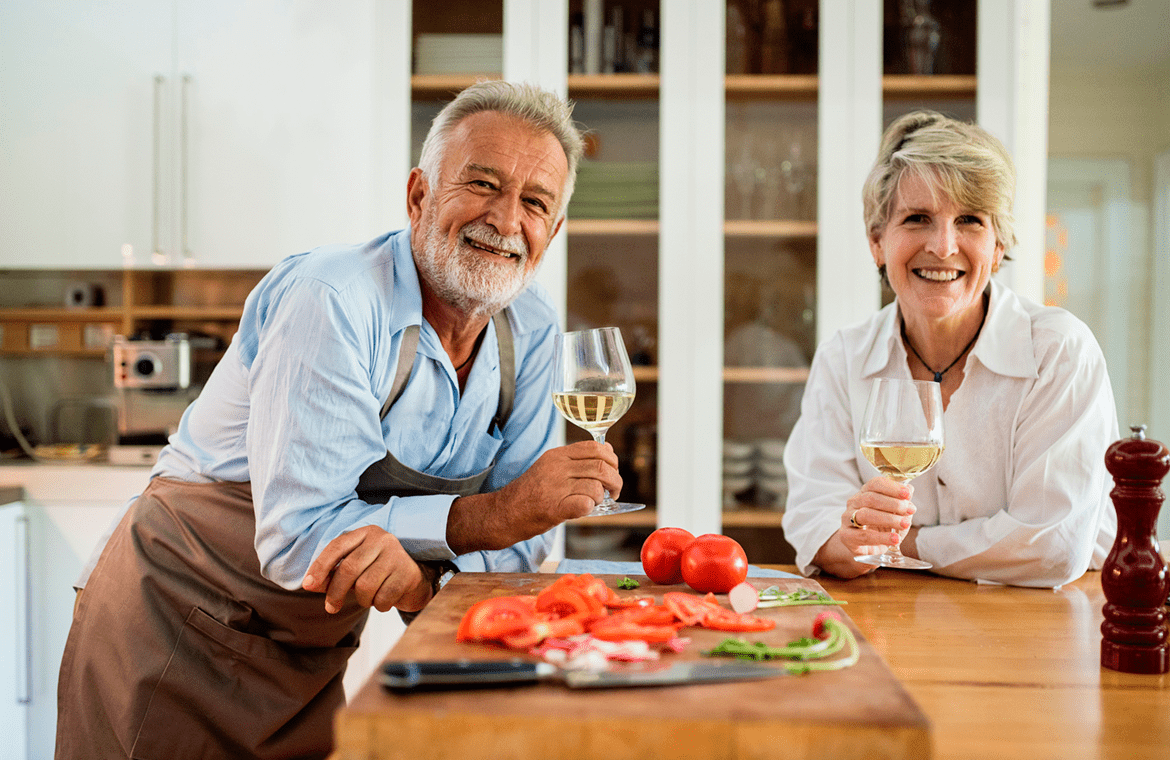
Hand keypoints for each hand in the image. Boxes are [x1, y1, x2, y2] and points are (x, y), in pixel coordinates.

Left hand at [302, 525, 432, 613]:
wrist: (414, 580)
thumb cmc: (378, 573)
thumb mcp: (354, 569)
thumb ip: (332, 574)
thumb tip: (310, 584)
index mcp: (365, 533)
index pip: (337, 547)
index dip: (320, 567)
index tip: (308, 585)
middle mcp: (382, 539)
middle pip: (349, 568)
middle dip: (335, 592)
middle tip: (331, 607)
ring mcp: (397, 555)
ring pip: (365, 586)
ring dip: (363, 600)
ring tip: (370, 597)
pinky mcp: (408, 573)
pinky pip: (383, 597)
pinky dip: (379, 605)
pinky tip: (384, 598)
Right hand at [446, 440, 620, 553]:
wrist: (504, 513)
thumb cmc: (530, 493)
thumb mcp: (551, 467)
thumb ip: (577, 459)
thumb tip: (609, 450)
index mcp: (557, 455)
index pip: (595, 447)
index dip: (611, 459)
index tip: (613, 470)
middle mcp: (557, 468)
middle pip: (601, 466)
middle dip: (615, 480)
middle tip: (614, 491)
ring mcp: (556, 487)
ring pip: (596, 486)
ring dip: (602, 497)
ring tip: (595, 502)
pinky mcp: (555, 508)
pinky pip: (585, 504)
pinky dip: (590, 508)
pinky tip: (583, 509)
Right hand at [813, 477, 915, 578]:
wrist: (869, 548)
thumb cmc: (882, 527)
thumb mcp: (896, 514)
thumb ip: (902, 502)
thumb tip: (910, 489)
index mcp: (865, 493)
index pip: (875, 484)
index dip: (892, 487)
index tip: (907, 494)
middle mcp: (854, 503)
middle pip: (870, 498)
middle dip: (893, 504)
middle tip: (910, 510)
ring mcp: (847, 518)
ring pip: (865, 515)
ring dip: (888, 519)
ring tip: (904, 525)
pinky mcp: (846, 536)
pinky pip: (864, 535)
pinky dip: (882, 537)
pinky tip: (894, 539)